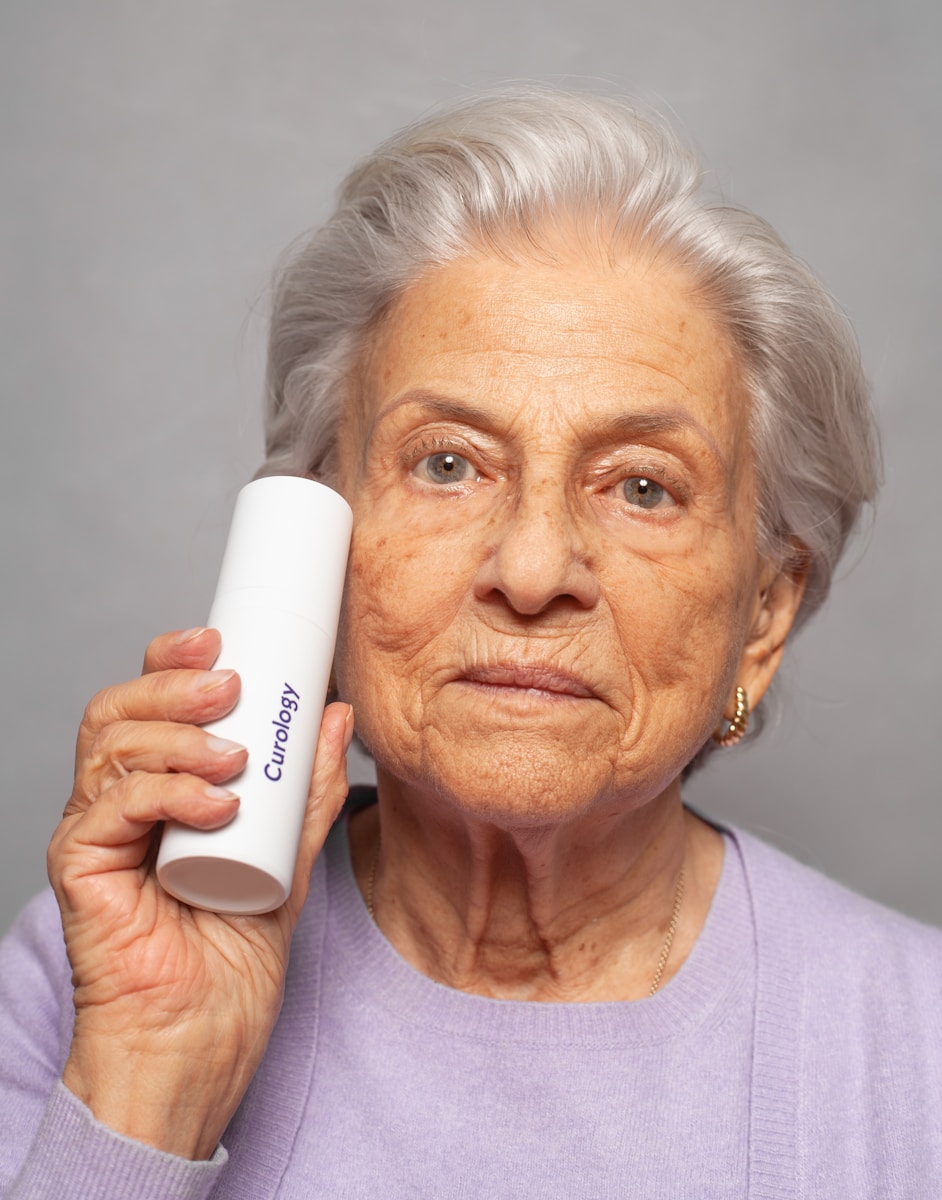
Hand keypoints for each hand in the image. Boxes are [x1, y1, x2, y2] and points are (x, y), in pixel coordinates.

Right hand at [48, 627, 351, 1158]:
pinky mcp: (81, 871)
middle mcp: (117, 803)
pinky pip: (108, 807)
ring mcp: (96, 836)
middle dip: (172, 684)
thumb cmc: (232, 955)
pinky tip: (216, 804)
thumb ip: (309, 790)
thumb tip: (335, 715)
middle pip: (118, 711)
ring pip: (109, 747)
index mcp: (157, 789)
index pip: (148, 704)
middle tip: (230, 686)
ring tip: (233, 757)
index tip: (222, 641)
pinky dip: (165, 792)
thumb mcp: (290, 856)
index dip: (173, 660)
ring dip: (177, 737)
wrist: (201, 1040)